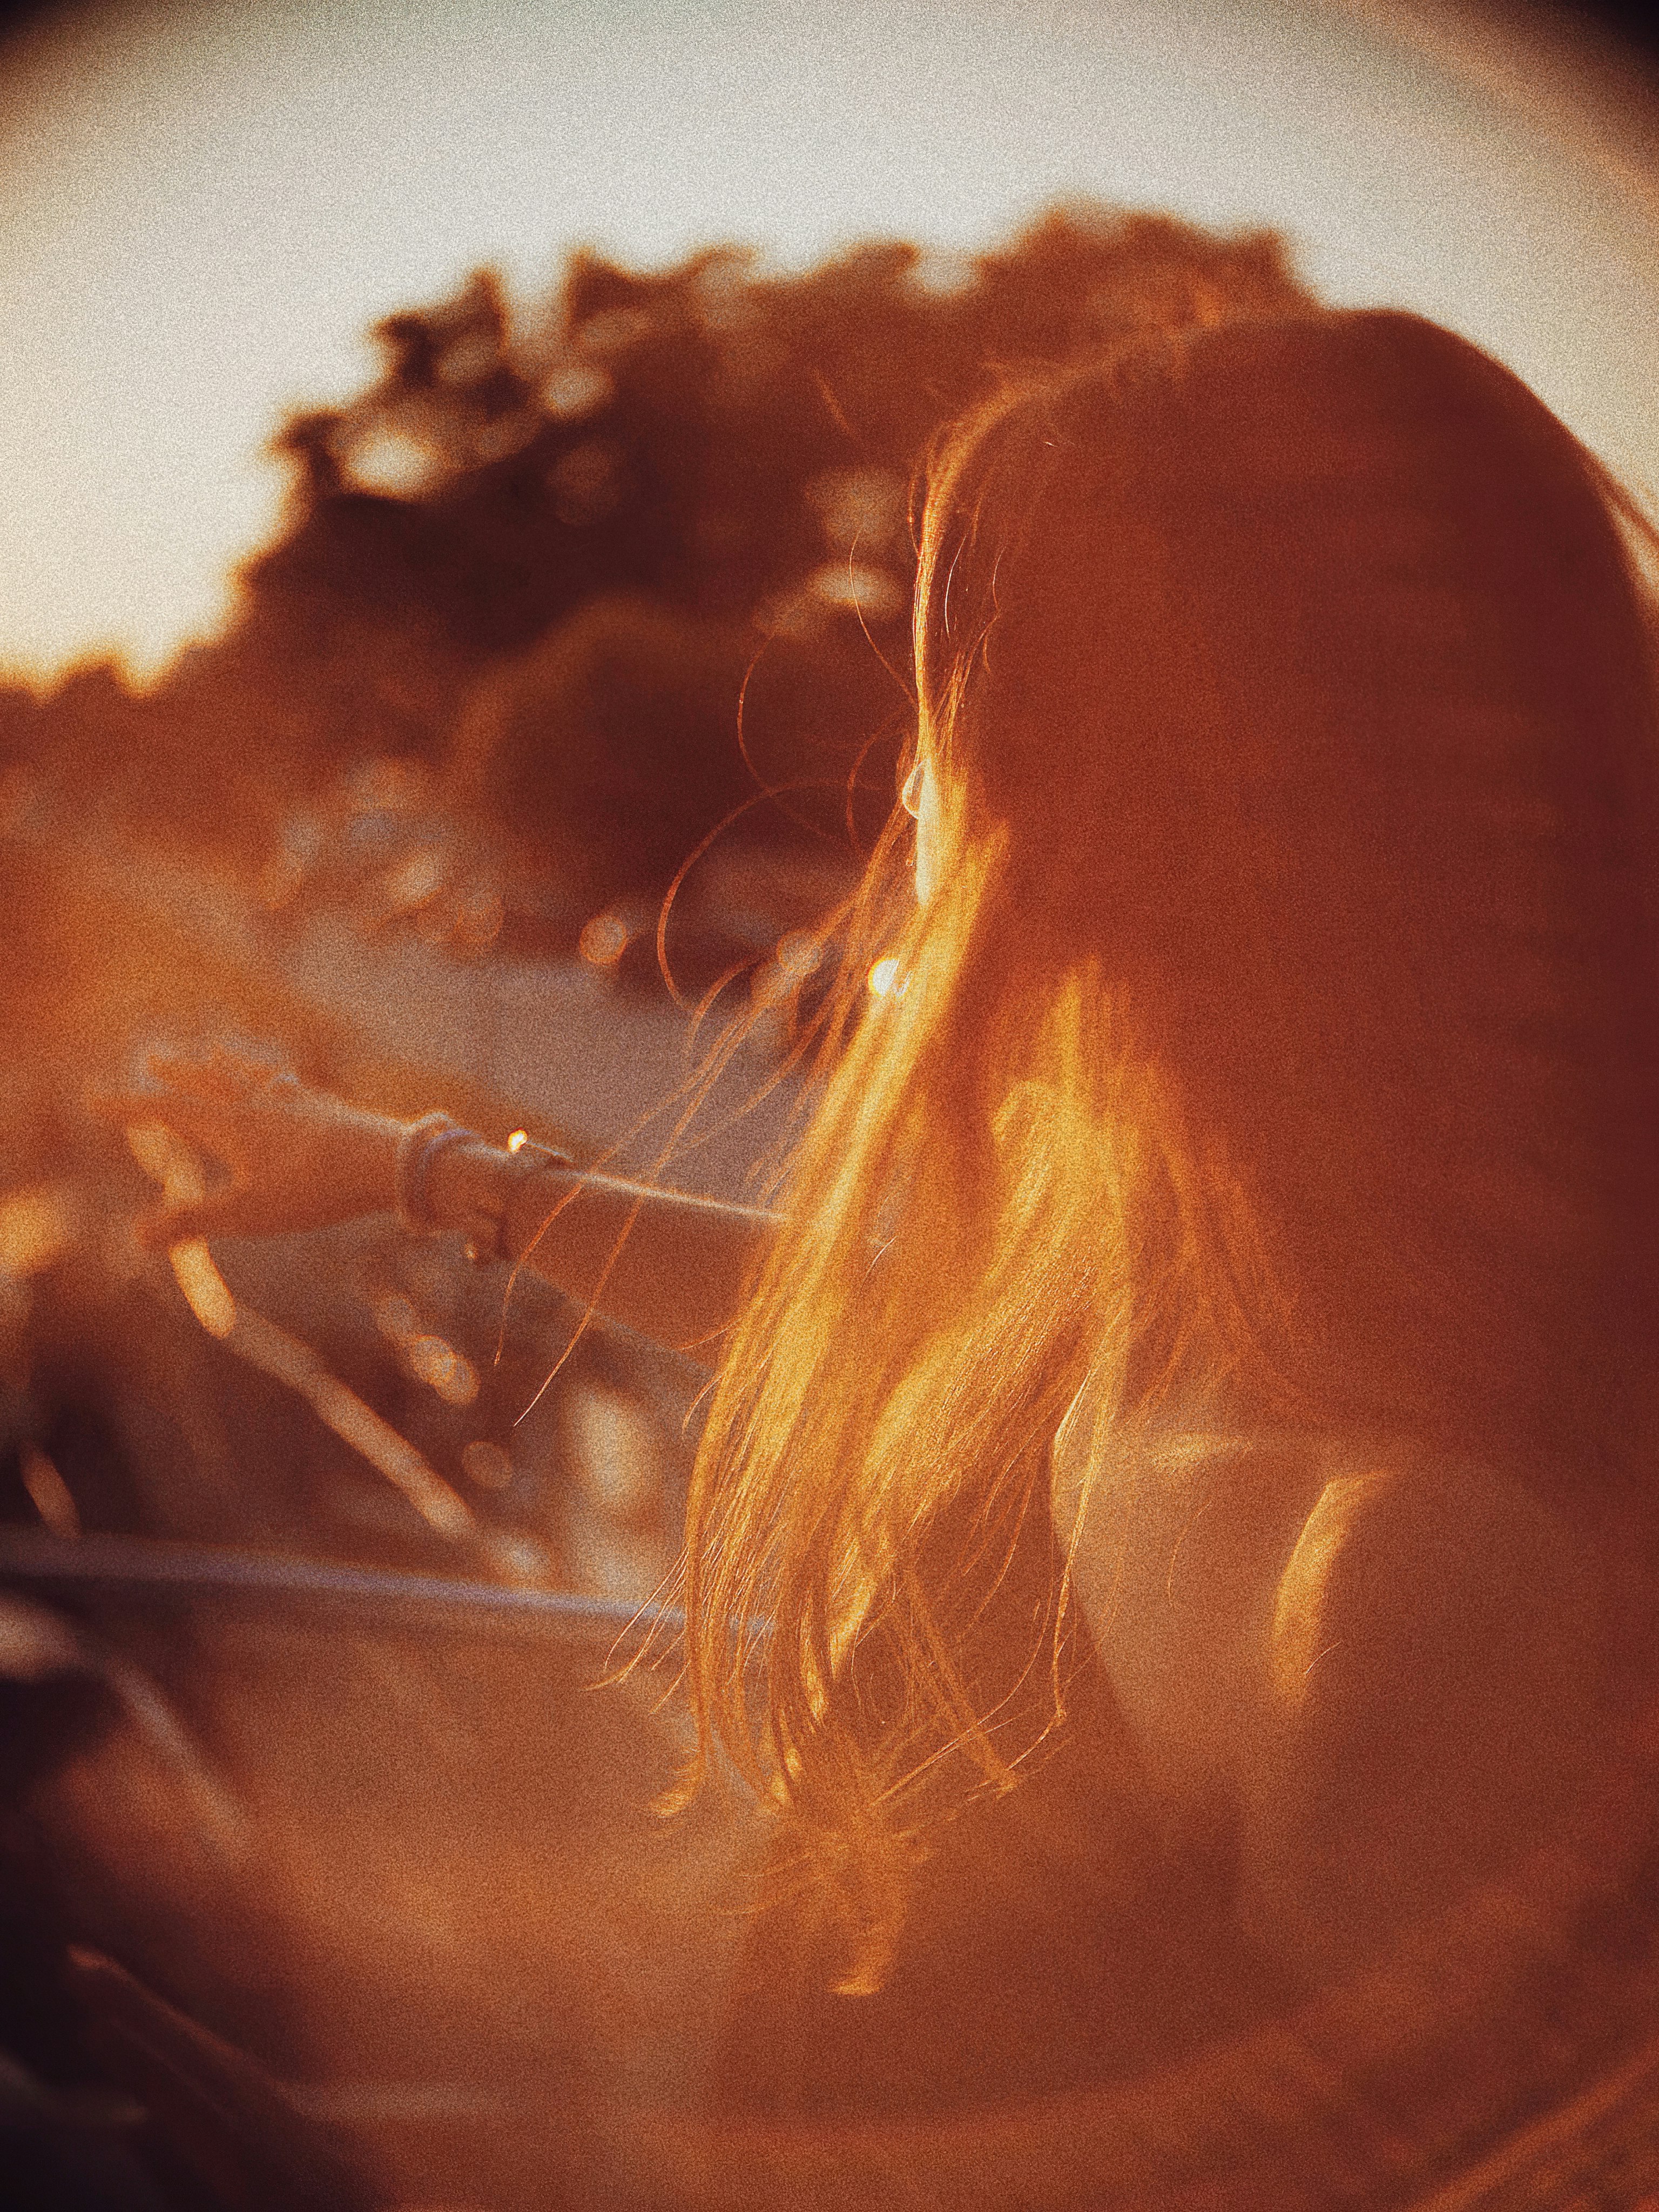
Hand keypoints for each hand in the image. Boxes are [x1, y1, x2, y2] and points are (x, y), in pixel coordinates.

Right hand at [91, 1046, 403, 1246]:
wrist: (387, 1164)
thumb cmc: (315, 1190)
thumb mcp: (248, 1214)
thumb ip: (192, 1221)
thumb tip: (136, 1237)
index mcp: (233, 1127)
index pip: (168, 1111)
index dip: (127, 1106)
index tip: (91, 1098)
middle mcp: (261, 1105)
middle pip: (210, 1082)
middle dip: (177, 1074)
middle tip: (153, 1057)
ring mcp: (298, 1102)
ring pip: (253, 1077)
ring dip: (228, 1065)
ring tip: (215, 1050)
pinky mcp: (331, 1109)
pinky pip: (294, 1087)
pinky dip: (277, 1079)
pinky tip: (289, 1082)